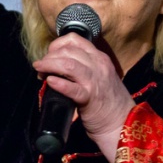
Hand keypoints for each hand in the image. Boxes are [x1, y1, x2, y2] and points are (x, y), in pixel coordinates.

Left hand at [33, 33, 134, 162]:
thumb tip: (58, 67)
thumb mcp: (100, 77)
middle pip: (68, 51)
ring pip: (68, 64)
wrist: (122, 123)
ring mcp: (95, 81)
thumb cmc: (108, 102)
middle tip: (41, 66)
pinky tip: (50, 82)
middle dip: (50, 56)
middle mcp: (98, 65)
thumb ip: (85, 68)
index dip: (57, 44)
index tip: (49, 54)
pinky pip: (71, 87)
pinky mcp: (90, 98)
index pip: (75, 40)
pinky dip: (58, 83)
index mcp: (100, 58)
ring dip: (49, 65)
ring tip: (40, 71)